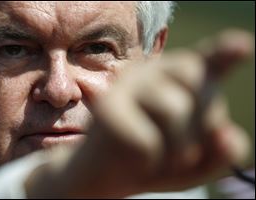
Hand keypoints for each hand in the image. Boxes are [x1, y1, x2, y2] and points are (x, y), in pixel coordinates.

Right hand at [25, 29, 253, 197]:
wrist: (104, 174)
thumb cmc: (154, 161)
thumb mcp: (196, 162)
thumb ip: (221, 151)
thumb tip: (229, 136)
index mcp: (176, 80)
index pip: (206, 61)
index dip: (225, 53)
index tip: (243, 46)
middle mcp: (152, 73)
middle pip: (202, 88)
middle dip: (203, 127)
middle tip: (182, 150)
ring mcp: (127, 85)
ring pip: (176, 110)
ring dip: (177, 150)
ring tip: (159, 157)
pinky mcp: (107, 107)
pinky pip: (148, 141)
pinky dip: (148, 163)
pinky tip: (132, 160)